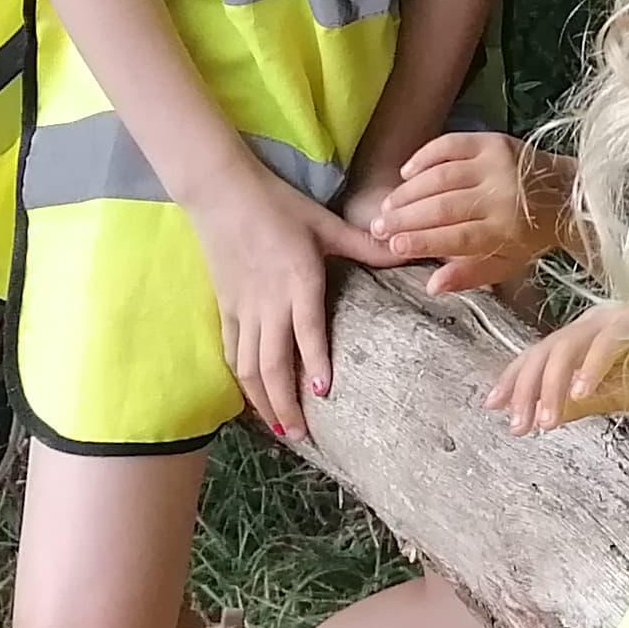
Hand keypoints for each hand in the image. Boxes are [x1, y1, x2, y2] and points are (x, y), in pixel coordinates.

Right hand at [174, 161, 394, 443]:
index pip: (306, 331)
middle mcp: (268, 302)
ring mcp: (243, 308)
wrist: (222, 192)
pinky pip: (232, 351)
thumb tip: (406, 250)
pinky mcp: (225, 307)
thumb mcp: (326, 224)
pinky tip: (252, 398)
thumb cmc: (279, 205)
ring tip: (280, 429)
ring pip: (249, 366)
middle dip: (285, 403)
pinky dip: (242, 379)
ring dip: (263, 401)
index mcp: (298, 281)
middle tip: (302, 436)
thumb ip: (366, 246)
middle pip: (272, 364)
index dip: (315, 363)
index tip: (324, 393)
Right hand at [356, 129, 569, 297]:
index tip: (393, 245)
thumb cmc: (530, 235)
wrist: (567, 193)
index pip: (455, 237)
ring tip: (387, 205)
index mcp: (505, 230)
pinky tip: (406, 173)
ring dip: (409, 191)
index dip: (421, 241)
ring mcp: (496, 164)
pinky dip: (424, 157)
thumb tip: (431, 286)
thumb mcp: (506, 264)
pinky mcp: (493, 141)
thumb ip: (469, 275)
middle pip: (443, 206)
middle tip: (378, 226)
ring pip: (441, 176)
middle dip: (405, 218)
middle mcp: (501, 195)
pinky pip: (450, 145)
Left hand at [480, 301, 628, 433]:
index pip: (540, 354)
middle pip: (545, 350)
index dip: (514, 378)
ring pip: (567, 347)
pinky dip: (591, 368)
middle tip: (519, 426)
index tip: (493, 406)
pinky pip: (606, 343)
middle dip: (526, 389)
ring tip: (546, 421)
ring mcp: (616, 319)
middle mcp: (594, 323)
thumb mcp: (620, 396)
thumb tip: (548, 414)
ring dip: (553, 386)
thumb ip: (584, 402)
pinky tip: (582, 394)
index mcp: (586, 338)